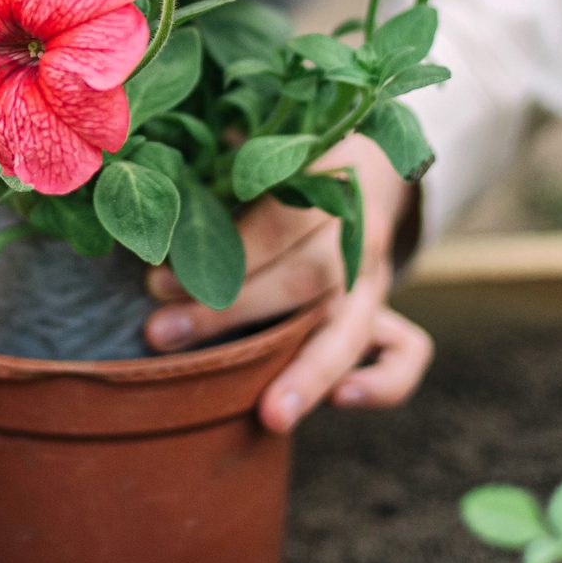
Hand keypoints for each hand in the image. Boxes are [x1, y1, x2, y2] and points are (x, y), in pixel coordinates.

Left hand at [144, 136, 432, 432]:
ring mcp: (377, 274)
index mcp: (328, 177)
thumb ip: (218, 158)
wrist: (366, 163)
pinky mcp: (384, 308)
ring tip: (269, 418)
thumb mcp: (261, 144)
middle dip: (232, 313)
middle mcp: (358, 230)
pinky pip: (408, 352)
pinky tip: (342, 402)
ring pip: (352, 327)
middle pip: (307, 278)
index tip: (157, 282)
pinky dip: (385, 382)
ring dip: (307, 373)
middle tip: (162, 334)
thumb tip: (153, 172)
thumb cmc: (285, 162)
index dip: (223, 253)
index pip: (281, 221)